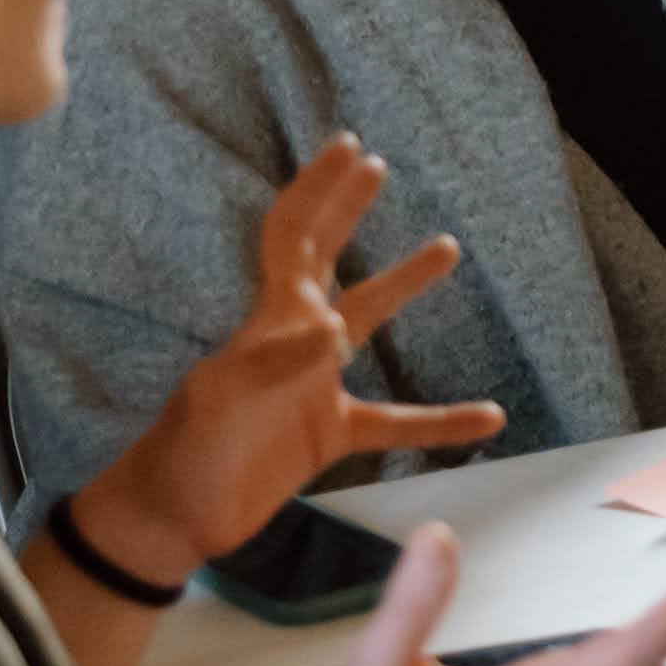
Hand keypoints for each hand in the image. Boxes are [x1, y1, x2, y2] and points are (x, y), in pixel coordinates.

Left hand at [82, 136, 497, 577]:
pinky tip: (489, 417)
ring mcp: (315, 385)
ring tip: (447, 246)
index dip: (316, 190)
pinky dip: (441, 420)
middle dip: (348, 208)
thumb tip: (337, 329)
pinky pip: (398, 421)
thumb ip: (279, 362)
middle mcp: (296, 339)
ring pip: (367, 321)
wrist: (176, 519)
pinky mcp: (329, 434)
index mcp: (268, 321)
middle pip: (327, 256)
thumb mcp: (224, 401)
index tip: (348, 146)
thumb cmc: (190, 453)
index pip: (292, 237)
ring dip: (403, 283)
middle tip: (380, 165)